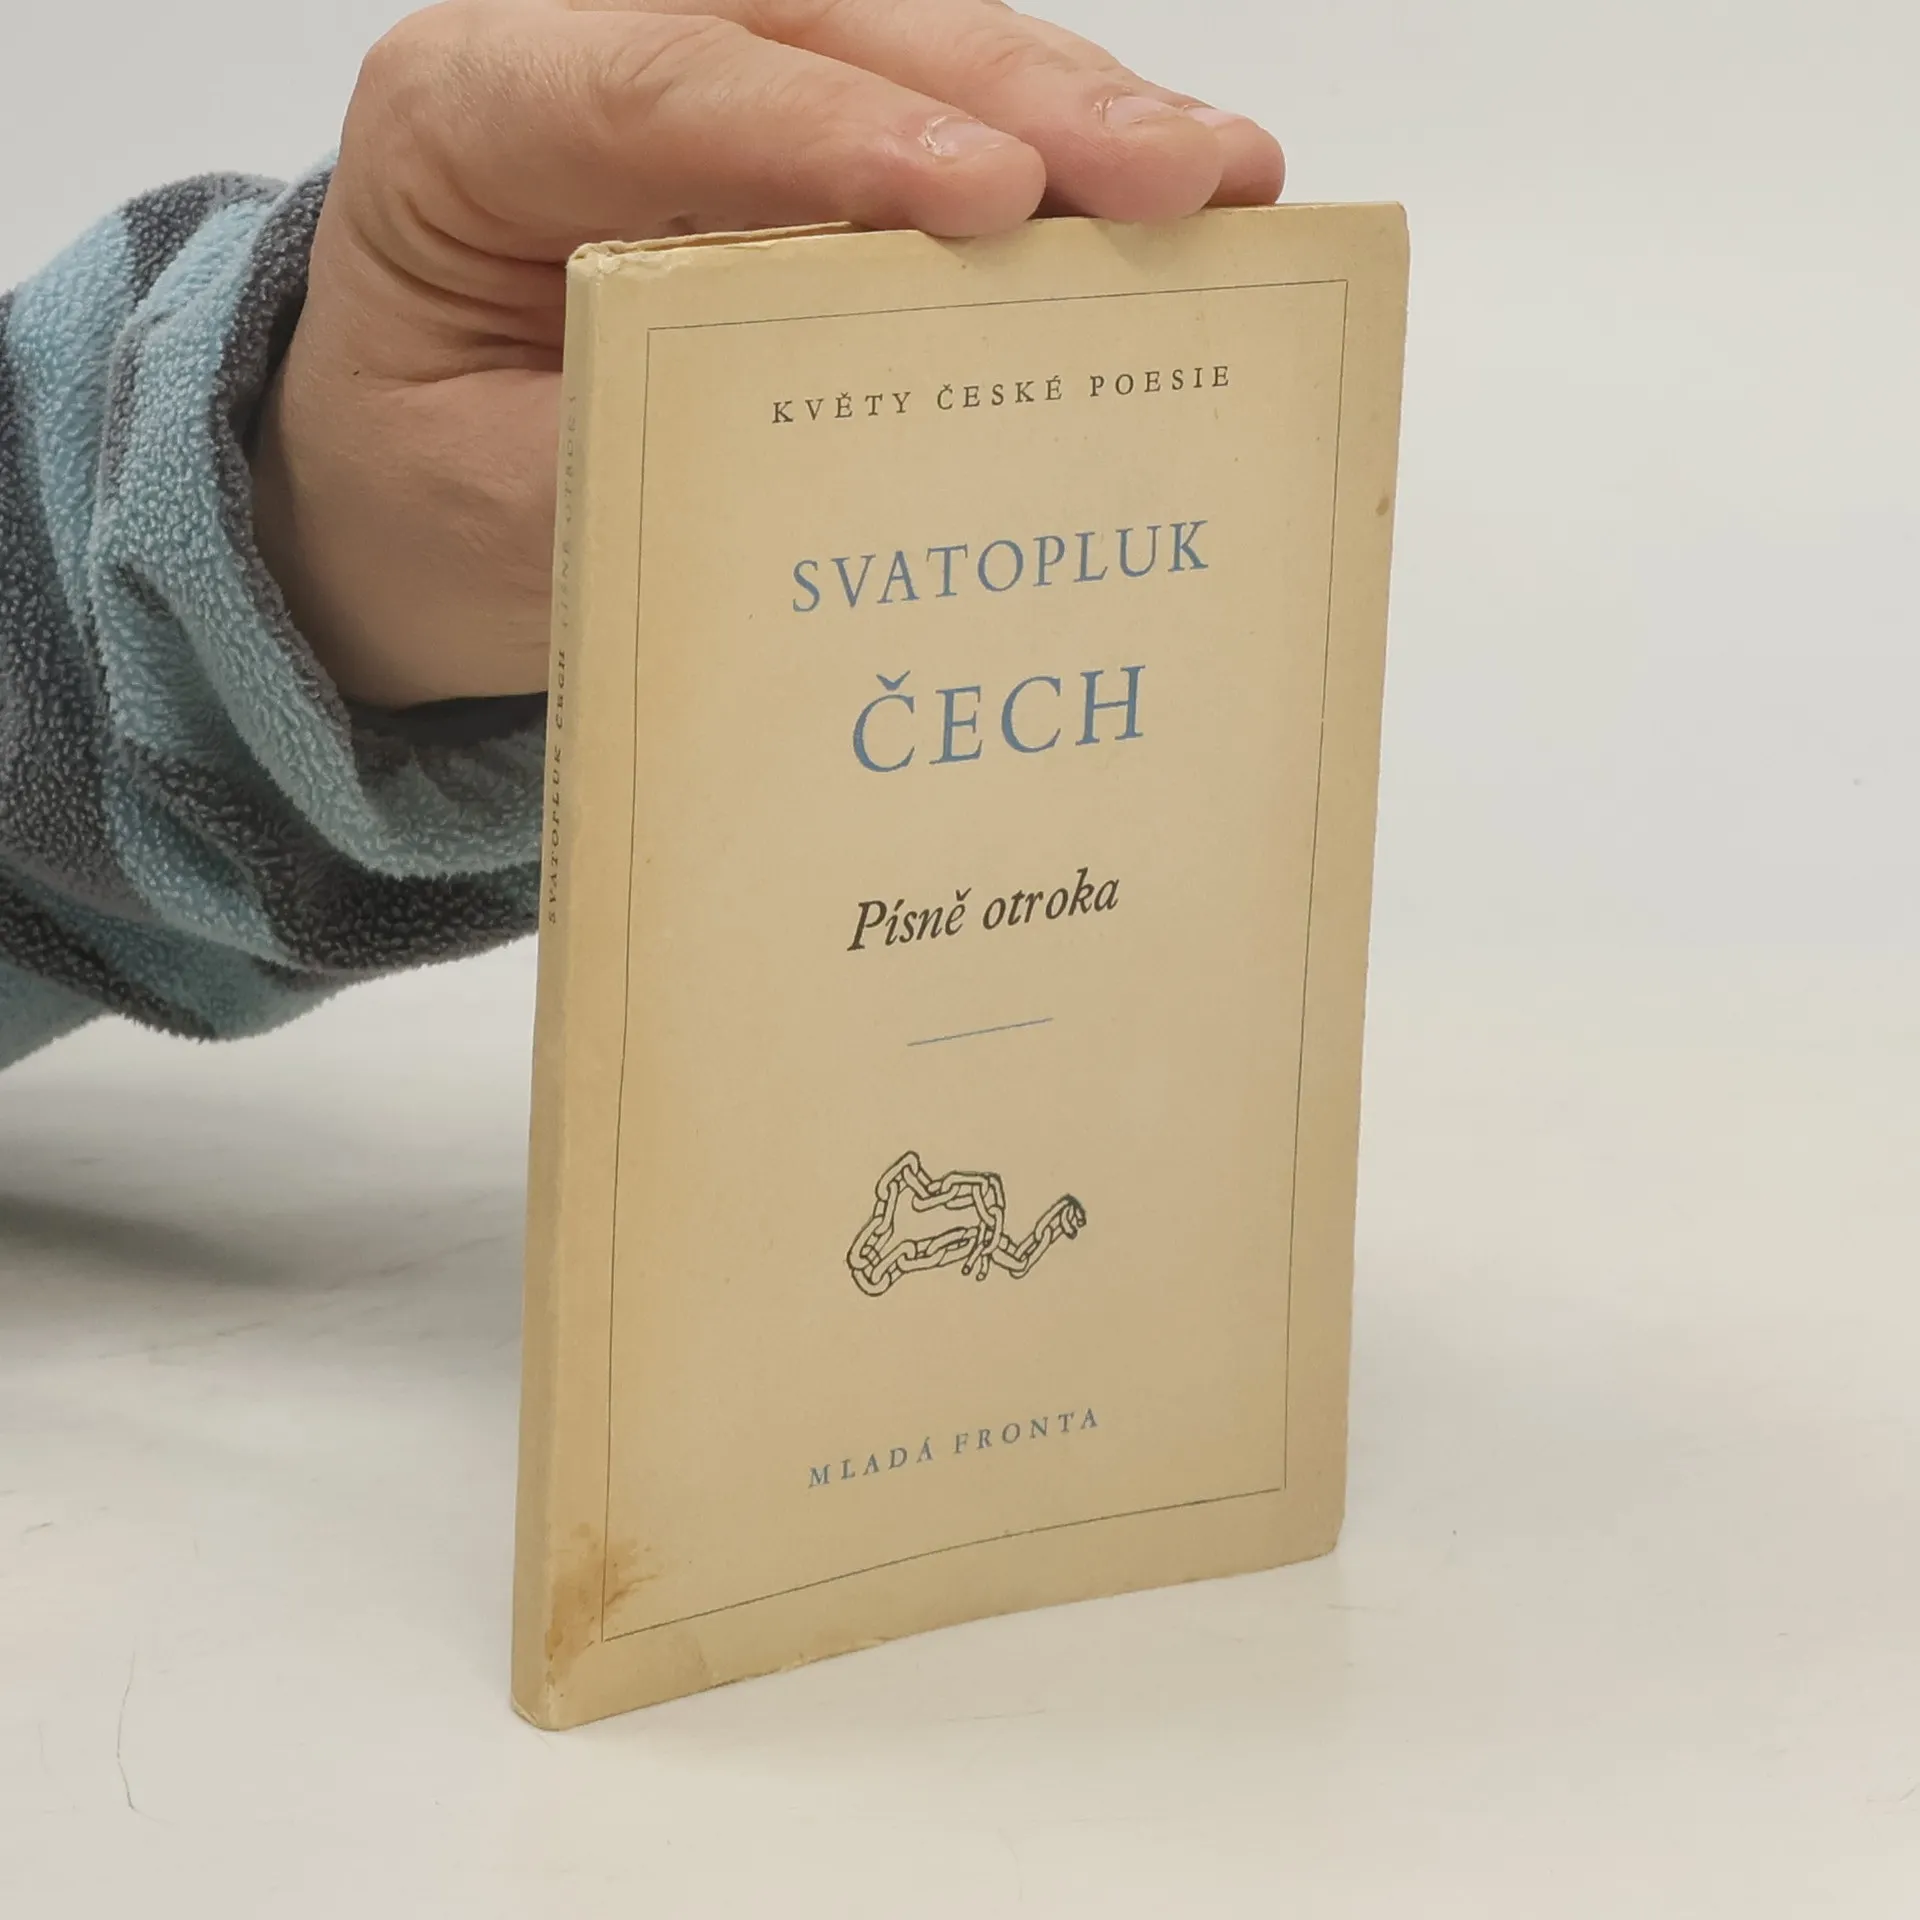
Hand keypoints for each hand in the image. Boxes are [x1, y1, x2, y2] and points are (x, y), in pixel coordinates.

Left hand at [252, 0, 1284, 708]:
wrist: (397, 492)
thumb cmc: (426, 490)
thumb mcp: (491, 510)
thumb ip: (646, 463)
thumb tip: (852, 462)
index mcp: (471, 115)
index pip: (668, 81)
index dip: (841, 132)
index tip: (991, 197)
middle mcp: (596, 54)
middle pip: (828, 26)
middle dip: (1017, 98)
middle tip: (1172, 177)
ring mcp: (713, 85)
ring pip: (910, 47)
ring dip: (1077, 111)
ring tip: (1220, 179)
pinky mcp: (794, 146)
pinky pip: (936, 121)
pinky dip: (1059, 168)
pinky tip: (1172, 197)